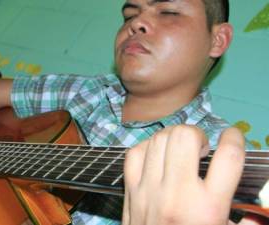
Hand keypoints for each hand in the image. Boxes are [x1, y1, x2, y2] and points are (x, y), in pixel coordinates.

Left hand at [122, 125, 249, 224]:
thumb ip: (247, 224)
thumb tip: (257, 214)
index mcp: (209, 207)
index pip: (228, 157)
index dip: (234, 138)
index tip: (232, 136)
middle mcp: (178, 193)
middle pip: (185, 137)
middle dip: (197, 135)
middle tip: (201, 149)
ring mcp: (149, 190)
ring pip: (159, 140)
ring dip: (174, 138)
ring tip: (180, 151)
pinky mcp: (130, 191)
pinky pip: (135, 153)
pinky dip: (148, 147)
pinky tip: (157, 155)